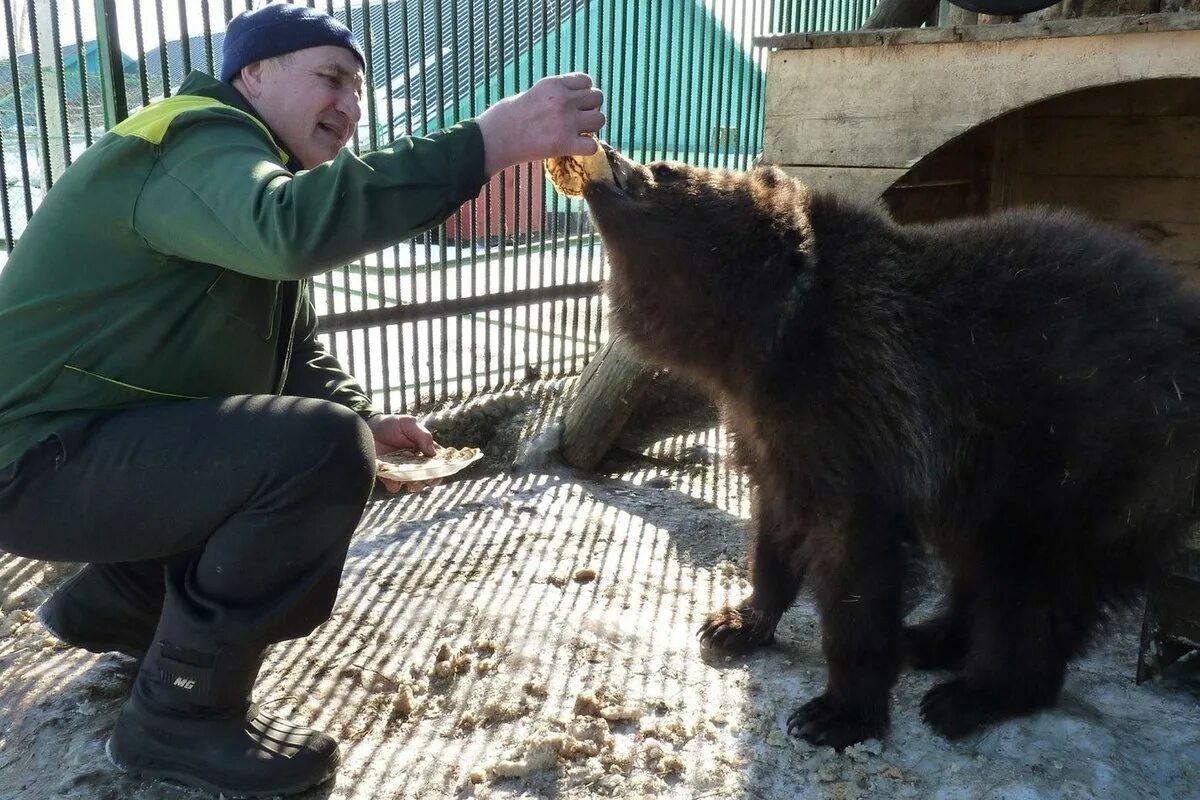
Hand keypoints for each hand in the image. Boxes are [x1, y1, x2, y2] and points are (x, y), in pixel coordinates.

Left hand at [367, 414, 440, 493]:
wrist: (368, 427)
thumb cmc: (391, 424)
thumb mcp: (408, 424)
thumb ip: (422, 435)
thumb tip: (433, 452)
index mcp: (425, 450)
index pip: (439, 462)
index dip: (442, 468)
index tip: (439, 469)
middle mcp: (416, 462)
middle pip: (430, 476)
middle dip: (430, 480)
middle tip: (426, 478)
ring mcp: (403, 470)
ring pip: (415, 484)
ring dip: (416, 486)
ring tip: (411, 483)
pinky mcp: (388, 476)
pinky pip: (394, 486)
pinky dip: (394, 485)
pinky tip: (392, 480)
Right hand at [476, 73, 604, 175]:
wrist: (494, 138)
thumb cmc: (506, 117)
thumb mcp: (532, 94)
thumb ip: (553, 95)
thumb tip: (571, 100)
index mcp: (554, 84)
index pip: (586, 81)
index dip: (584, 93)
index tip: (575, 104)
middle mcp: (563, 100)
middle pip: (597, 98)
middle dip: (590, 109)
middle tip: (578, 121)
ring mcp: (566, 122)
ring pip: (600, 120)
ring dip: (591, 128)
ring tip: (577, 134)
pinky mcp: (564, 144)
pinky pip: (593, 145)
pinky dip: (587, 149)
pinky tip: (575, 148)